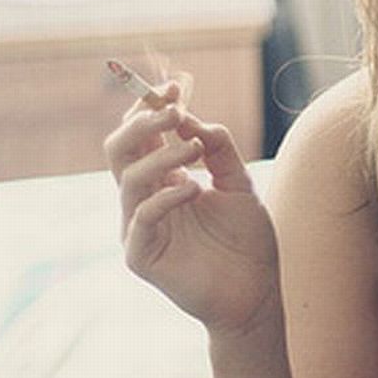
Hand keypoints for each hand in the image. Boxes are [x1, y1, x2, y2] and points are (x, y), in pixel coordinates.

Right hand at [103, 80, 278, 334]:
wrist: (257, 292)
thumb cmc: (246, 240)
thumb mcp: (238, 183)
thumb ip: (219, 149)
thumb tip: (192, 116)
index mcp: (163, 179)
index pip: (142, 134)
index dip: (153, 107)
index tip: (176, 86)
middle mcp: (145, 199)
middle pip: (120, 148)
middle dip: (143, 121)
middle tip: (175, 109)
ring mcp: (138, 227)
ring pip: (128, 178)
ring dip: (161, 155)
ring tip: (195, 149)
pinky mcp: (141, 256)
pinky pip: (142, 218)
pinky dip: (166, 197)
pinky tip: (195, 188)